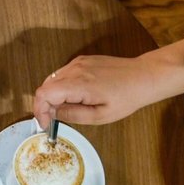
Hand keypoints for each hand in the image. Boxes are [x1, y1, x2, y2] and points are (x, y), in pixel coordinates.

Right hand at [33, 54, 166, 126]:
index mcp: (79, 83)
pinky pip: (62, 75)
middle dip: (44, 105)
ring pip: (52, 80)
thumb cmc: (127, 97)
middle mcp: (75, 69)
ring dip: (52, 97)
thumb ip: (73, 115)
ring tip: (65, 110)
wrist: (144, 76)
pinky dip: (61, 88)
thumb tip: (53, 113)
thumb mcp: (100, 116)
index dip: (39, 110)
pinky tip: (73, 97)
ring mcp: (78, 62)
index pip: (44, 94)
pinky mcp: (82, 60)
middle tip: (53, 120)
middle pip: (44, 87)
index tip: (45, 123)